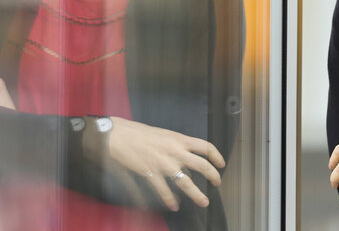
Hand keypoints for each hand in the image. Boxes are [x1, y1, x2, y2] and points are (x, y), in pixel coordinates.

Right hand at [105, 117, 225, 211]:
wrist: (117, 135)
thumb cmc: (138, 133)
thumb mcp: (163, 134)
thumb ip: (175, 145)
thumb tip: (185, 154)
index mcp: (178, 139)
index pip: (205, 146)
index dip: (217, 156)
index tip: (221, 163)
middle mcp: (174, 151)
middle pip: (202, 165)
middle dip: (213, 176)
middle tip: (217, 183)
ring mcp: (163, 163)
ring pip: (186, 181)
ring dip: (196, 193)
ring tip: (203, 201)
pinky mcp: (150, 173)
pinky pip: (163, 190)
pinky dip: (169, 199)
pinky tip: (173, 205)